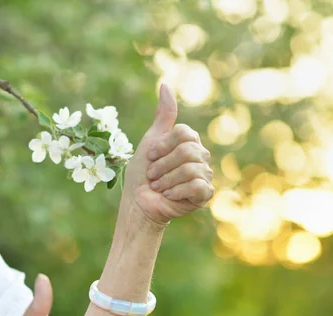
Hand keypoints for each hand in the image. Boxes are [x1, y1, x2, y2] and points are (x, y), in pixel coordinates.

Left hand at [122, 84, 213, 225]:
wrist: (138, 203)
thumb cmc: (142, 174)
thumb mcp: (150, 141)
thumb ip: (163, 116)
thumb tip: (165, 84)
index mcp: (189, 143)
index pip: (184, 132)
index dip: (163, 146)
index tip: (150, 157)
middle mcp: (200, 157)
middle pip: (187, 150)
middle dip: (163, 165)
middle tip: (153, 176)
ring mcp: (204, 175)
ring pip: (190, 168)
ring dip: (166, 179)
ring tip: (158, 187)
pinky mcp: (205, 194)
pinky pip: (196, 185)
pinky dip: (176, 191)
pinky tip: (169, 195)